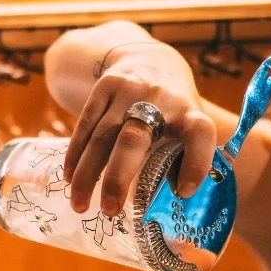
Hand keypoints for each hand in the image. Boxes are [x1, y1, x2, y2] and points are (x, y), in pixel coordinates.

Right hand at [64, 38, 216, 215]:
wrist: (151, 59)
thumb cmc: (174, 111)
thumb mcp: (189, 127)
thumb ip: (184, 159)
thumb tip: (171, 206)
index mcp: (189, 114)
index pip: (199, 134)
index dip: (196, 163)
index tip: (185, 192)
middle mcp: (159, 100)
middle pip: (133, 140)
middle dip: (118, 177)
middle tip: (110, 210)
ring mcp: (128, 91)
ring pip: (102, 136)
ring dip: (88, 174)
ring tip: (80, 205)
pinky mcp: (104, 87)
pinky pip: (85, 125)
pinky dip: (76, 155)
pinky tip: (70, 178)